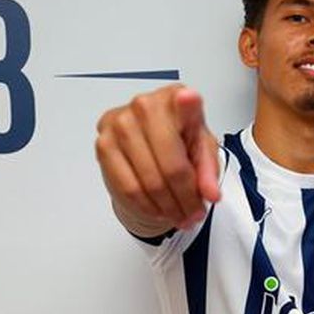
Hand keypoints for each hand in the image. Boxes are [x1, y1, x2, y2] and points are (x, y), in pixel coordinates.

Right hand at [95, 84, 219, 235]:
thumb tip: (210, 194)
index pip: (184, 105)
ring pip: (149, 181)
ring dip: (168, 207)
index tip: (189, 98)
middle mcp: (145, 105)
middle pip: (170, 164)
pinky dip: (147, 205)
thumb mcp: (202, 149)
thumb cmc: (179, 139)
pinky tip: (159, 210)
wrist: (147, 142)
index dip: (187, 106)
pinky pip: (128, 187)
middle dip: (185, 198)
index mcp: (175, 97)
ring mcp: (120, 124)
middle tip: (195, 214)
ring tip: (181, 216)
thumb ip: (209, 170)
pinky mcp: (103, 144)